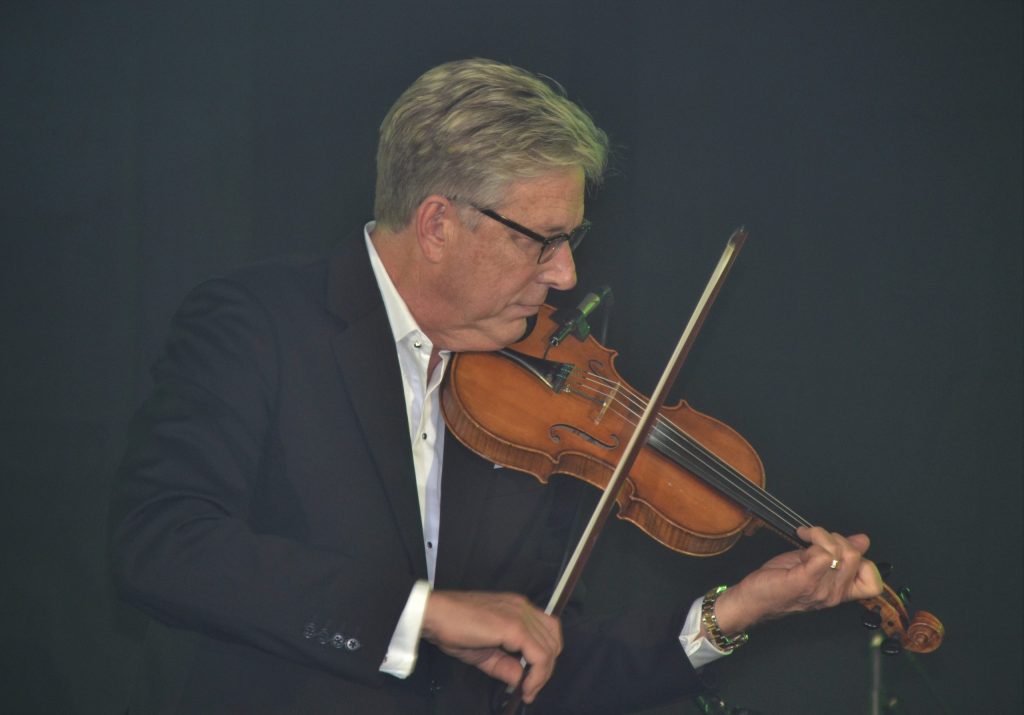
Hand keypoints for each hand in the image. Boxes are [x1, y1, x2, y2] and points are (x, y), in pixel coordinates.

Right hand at [421, 590, 561, 703]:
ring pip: (549, 648)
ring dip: (543, 674)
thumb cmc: (452, 628)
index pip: (547, 631)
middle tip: (531, 688)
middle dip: (547, 669)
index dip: (545, 657)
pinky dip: (537, 674)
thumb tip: (519, 679)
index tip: (532, 681)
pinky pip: (539, 655)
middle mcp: (523, 608)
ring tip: (528, 690)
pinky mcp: (515, 627)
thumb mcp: (483, 653)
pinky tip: (525, 687)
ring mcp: (520, 616)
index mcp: (517, 609)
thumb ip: (504, 665)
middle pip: (553, 639)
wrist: (434, 614)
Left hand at [712, 526, 883, 634]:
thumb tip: (862, 540)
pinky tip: (801, 537)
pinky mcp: (803, 581)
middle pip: (855, 557)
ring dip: (822, 535)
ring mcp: (820, 590)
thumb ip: (838, 555)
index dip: (865, 561)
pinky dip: (814, 538)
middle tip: (816, 538)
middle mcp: (834, 594)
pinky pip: (822, 554)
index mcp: (839, 592)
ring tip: (806, 537)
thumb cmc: (780, 583)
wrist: (753, 599)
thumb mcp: (814, 566)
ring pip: (840, 551)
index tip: (842, 550)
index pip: (873, 583)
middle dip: (837, 538)